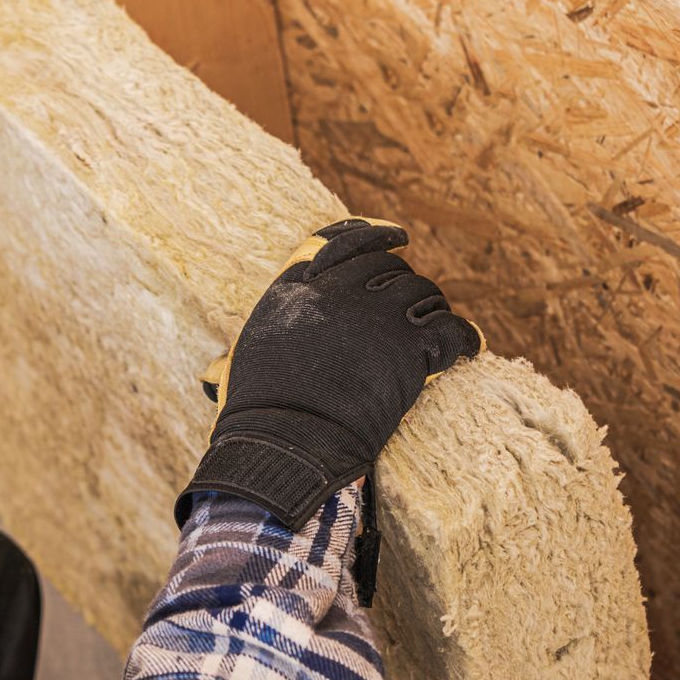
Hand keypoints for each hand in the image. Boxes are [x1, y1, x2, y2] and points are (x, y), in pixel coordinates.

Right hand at [177, 218, 483, 532]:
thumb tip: (213, 372)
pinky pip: (450, 328)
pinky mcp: (406, 347)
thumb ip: (256, 339)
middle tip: (412, 311)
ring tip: (432, 334)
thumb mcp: (244, 358)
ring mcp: (374, 315)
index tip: (396, 237)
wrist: (284, 444)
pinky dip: (463, 339)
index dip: (373, 234)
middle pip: (387, 267)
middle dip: (402, 286)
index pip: (340, 240)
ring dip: (430, 312)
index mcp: (295, 288)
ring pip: (421, 292)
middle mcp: (335, 292)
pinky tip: (466, 349)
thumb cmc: (259, 414)